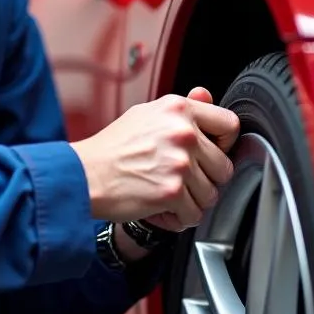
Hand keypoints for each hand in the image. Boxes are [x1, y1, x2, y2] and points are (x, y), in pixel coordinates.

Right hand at [70, 87, 239, 231]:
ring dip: (190, 201)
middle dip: (205, 180)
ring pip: (210, 195)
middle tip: (180, 180)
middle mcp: (182, 133)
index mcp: (179, 109)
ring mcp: (179, 163)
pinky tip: (161, 208)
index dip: (224, 144)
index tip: (212, 152)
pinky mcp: (172, 192)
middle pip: (224, 167)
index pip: (229, 125)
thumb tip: (205, 94)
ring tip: (166, 194)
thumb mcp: (146, 115)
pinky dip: (178, 218)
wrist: (84, 175)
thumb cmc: (111, 148)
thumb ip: (182, 109)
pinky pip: (193, 215)